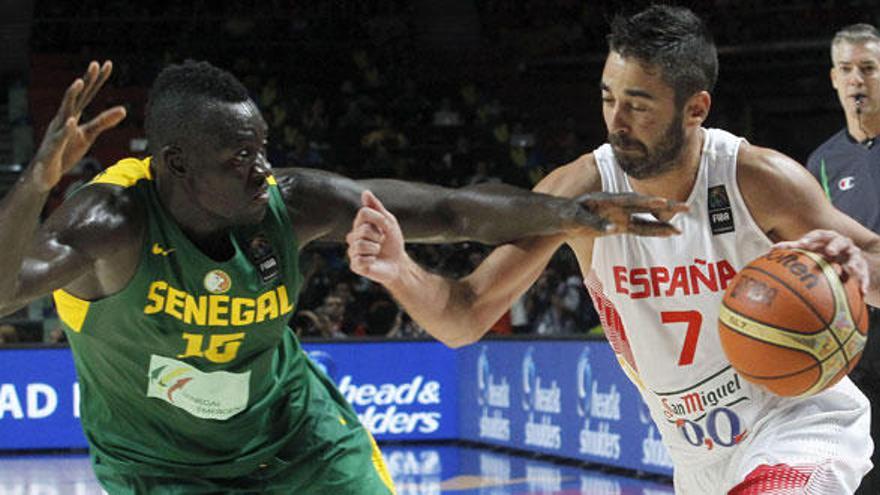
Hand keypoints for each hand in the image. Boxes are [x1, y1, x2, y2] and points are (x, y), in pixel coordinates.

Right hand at [28, 60, 126, 191]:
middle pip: (76, 96)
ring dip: (71, 96)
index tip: (108, 63)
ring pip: (65, 110)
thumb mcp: (88, 135)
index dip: (97, 79)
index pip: (88, 93)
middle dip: (85, 80)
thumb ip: (103, 121)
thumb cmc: (66, 150)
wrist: (44, 172)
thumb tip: (124, 109)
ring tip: (79, 82)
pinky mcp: (54, 146)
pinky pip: (60, 137)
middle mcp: (63, 118)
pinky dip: (66, 128)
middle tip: (95, 64)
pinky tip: (71, 121)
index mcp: (72, 114)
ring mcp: (57, 130)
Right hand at [346, 190, 406, 285]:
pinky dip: (372, 259)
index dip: (378, 219)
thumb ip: (376, 208)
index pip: (363, 213)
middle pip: (363, 229)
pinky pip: (360, 259)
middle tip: (381, 241)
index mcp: (360, 225)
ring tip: (377, 251)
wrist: (398, 263)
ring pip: (360, 244)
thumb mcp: (388, 222)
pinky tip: (373, 261)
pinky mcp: (355, 265)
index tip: (385, 227)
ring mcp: (352, 251)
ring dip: (375, 248)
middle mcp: (353, 237)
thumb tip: (365, 192)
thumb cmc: (393, 242)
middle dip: (378, 235)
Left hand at [573, 192, 688, 235]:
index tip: (661, 201)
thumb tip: (613, 229)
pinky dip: (654, 230)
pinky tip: (669, 231)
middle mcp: (617, 206)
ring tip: (681, 227)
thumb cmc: (566, 215)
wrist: (560, 217)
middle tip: (686, 207)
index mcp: (606, 201)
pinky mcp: (619, 224)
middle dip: (665, 206)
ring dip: (663, 221)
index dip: (645, 201)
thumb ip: (594, 223)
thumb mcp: (576, 219)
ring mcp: (620, 215)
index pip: (629, 201)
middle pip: (645, 206)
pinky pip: (640, 228)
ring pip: (646, 219)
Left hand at [773, 229, 868, 292]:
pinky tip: (861, 292)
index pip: (818, 235)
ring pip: (854, 257)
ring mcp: (852, 254)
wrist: (845, 257)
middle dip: (834, 246)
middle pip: (839, 241)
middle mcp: (841, 243)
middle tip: (829, 252)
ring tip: (848, 270)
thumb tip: (770, 249)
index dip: (810, 238)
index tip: (802, 244)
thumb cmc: (822, 251)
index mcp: (826, 238)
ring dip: (851, 263)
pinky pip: (864, 274)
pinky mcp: (861, 266)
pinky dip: (863, 282)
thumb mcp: (811, 249)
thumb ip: (793, 248)